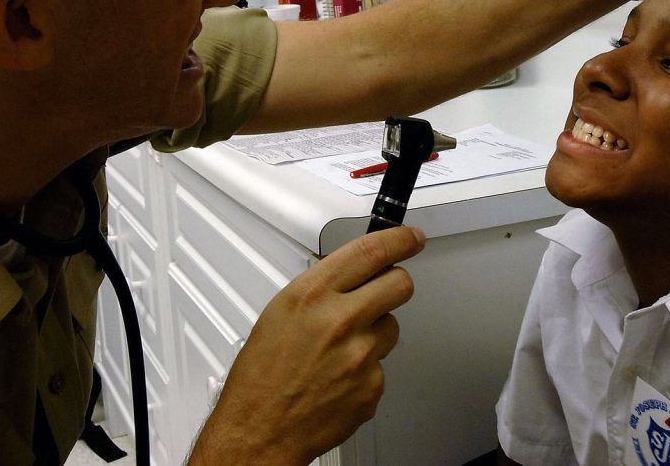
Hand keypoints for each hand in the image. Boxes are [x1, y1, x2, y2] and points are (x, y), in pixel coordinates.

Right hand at [188, 226, 425, 465]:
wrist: (259, 432)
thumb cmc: (261, 377)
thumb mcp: (280, 313)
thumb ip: (320, 289)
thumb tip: (348, 274)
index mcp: (312, 295)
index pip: (371, 251)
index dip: (399, 239)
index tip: (410, 238)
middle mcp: (340, 321)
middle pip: (399, 283)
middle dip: (396, 282)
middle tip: (385, 288)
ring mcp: (360, 355)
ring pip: (391, 327)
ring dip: (375, 332)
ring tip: (340, 349)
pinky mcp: (372, 386)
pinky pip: (382, 366)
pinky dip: (366, 369)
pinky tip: (339, 377)